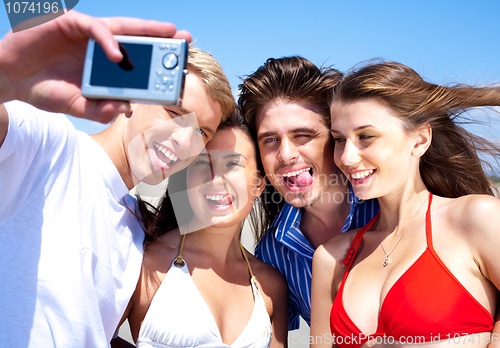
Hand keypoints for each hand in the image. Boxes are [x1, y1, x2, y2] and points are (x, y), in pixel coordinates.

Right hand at [0, 11, 190, 122]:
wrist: (10, 79)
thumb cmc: (45, 90)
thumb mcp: (77, 106)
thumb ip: (101, 110)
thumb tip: (127, 110)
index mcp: (105, 66)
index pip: (137, 60)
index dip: (158, 61)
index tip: (180, 66)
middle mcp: (101, 47)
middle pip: (137, 40)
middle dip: (162, 39)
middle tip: (186, 40)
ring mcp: (87, 35)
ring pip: (122, 28)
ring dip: (146, 31)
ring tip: (169, 34)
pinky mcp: (69, 24)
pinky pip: (95, 28)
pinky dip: (108, 40)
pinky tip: (118, 54)